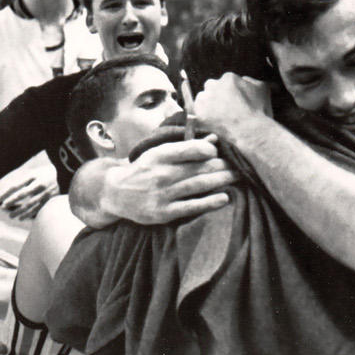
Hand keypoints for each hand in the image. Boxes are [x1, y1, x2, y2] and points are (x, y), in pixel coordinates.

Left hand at [0, 170, 58, 220]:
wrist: (61, 176)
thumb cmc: (41, 175)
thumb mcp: (31, 175)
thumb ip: (20, 183)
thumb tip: (6, 193)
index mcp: (36, 179)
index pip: (20, 188)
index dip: (9, 195)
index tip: (0, 200)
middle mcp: (41, 188)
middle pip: (25, 197)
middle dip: (13, 203)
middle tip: (3, 207)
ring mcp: (47, 195)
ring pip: (31, 205)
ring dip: (20, 212)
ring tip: (11, 216)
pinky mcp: (50, 201)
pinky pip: (38, 210)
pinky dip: (29, 214)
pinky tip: (21, 218)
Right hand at [102, 135, 236, 223]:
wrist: (116, 193)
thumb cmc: (143, 169)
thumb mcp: (158, 153)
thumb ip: (185, 147)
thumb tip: (214, 140)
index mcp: (159, 155)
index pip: (190, 148)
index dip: (209, 149)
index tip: (220, 151)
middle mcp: (160, 174)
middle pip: (199, 168)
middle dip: (222, 165)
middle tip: (239, 165)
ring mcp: (162, 194)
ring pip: (199, 185)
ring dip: (222, 180)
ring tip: (237, 177)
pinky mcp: (164, 213)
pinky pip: (192, 206)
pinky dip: (210, 202)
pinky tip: (225, 198)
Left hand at [192, 72, 271, 142]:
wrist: (251, 131)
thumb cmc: (259, 111)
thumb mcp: (262, 89)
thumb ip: (252, 81)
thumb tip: (246, 79)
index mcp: (229, 78)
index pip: (224, 82)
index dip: (228, 93)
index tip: (232, 103)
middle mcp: (214, 84)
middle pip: (211, 87)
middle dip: (216, 96)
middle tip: (224, 110)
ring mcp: (205, 98)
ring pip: (202, 99)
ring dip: (208, 106)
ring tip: (219, 118)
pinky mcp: (198, 112)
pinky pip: (195, 112)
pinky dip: (202, 117)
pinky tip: (213, 124)